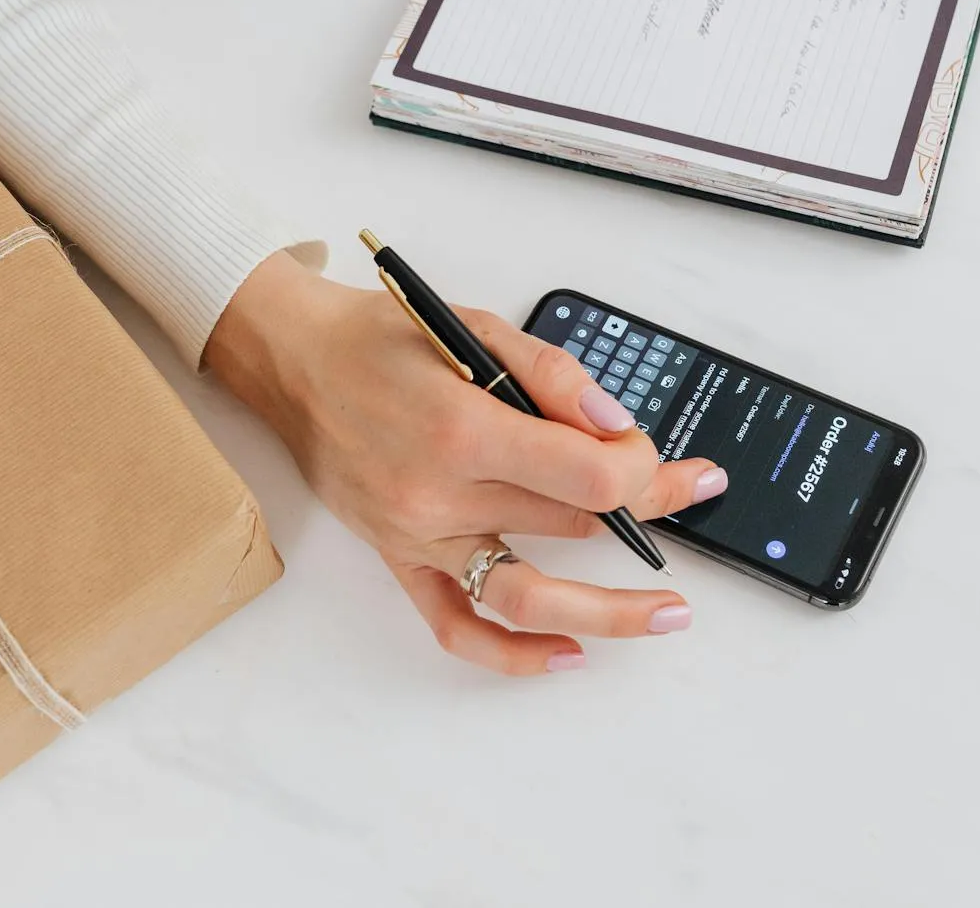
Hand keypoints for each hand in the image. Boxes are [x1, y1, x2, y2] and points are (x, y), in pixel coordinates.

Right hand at [207, 252, 727, 674]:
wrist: (293, 362)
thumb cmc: (378, 338)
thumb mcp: (474, 326)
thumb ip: (553, 375)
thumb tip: (616, 426)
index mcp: (462, 428)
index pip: (588, 475)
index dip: (641, 467)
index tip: (652, 450)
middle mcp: (437, 494)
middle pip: (574, 522)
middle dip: (645, 507)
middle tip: (687, 490)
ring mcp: (415, 535)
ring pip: (527, 592)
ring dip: (608, 611)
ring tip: (666, 614)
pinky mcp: (398, 557)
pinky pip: (455, 624)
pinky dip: (513, 653)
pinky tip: (567, 654)